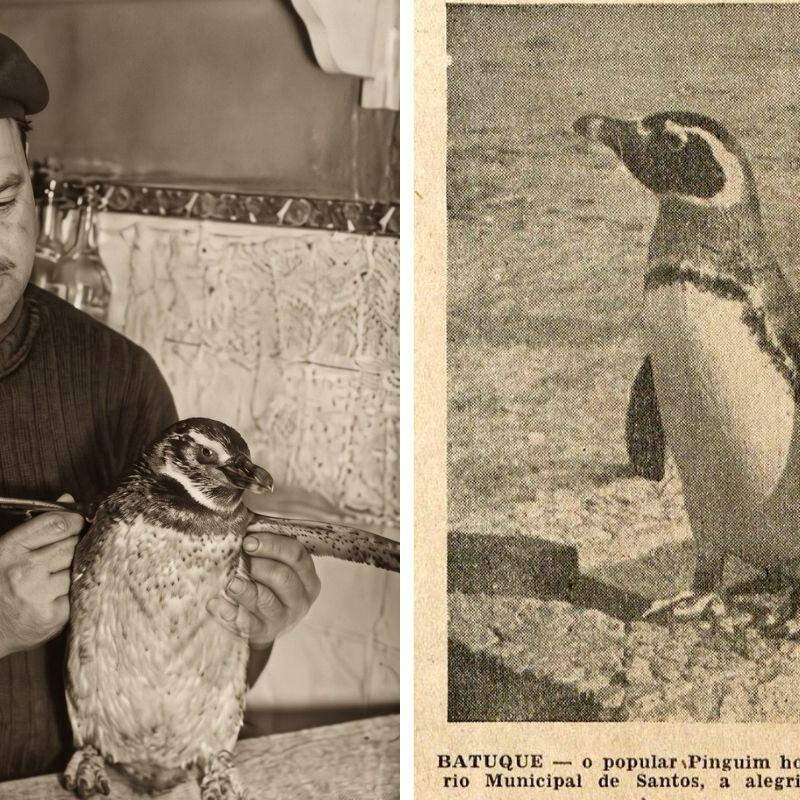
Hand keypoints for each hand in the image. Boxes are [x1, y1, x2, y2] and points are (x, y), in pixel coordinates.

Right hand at [0, 495, 83, 659]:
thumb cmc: (1, 585)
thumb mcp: (9, 550)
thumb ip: (38, 526)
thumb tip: (68, 499)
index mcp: (9, 550)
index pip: (55, 523)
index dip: (73, 519)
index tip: (78, 522)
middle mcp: (23, 571)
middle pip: (71, 544)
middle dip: (76, 545)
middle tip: (69, 553)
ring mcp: (39, 594)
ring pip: (78, 567)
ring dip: (76, 568)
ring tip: (59, 576)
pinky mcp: (54, 615)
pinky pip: (79, 591)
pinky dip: (76, 589)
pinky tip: (61, 593)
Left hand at [207, 532, 320, 648]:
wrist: (264, 623)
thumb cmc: (269, 584)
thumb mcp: (278, 565)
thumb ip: (270, 547)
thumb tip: (247, 523)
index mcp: (308, 578)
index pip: (297, 556)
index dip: (273, 545)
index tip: (249, 540)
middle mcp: (300, 599)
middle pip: (284, 578)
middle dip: (260, 565)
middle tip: (241, 555)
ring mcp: (282, 618)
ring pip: (266, 601)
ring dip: (246, 589)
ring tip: (230, 581)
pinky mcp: (262, 633)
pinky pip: (245, 623)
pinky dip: (228, 612)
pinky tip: (215, 603)